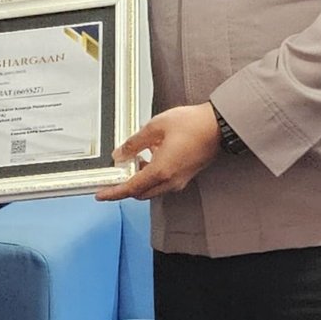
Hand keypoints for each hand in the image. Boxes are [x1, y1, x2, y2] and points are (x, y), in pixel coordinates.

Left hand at [95, 103, 221, 201]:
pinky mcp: (186, 175)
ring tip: (132, 159)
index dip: (113, 193)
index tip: (101, 195)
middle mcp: (171, 181)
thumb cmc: (192, 124)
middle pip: (141, 192)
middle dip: (125, 185)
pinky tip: (149, 155)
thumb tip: (119, 155)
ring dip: (139, 178)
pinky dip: (151, 174)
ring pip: (152, 188)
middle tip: (114, 173)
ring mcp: (180, 180)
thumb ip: (134, 143)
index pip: (131, 188)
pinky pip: (163, 182)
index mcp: (161, 171)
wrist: (219, 126)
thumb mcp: (155, 127)